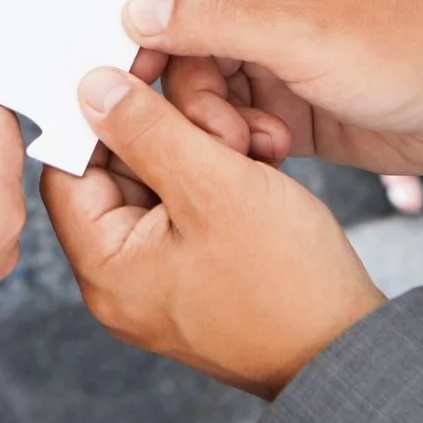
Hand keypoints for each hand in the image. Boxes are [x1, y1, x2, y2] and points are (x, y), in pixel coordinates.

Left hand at [42, 68, 383, 398]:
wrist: (352, 349)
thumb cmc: (286, 282)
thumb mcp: (213, 187)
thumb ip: (147, 130)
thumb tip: (91, 90)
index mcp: (107, 268)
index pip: (70, 170)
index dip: (96, 116)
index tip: (131, 73)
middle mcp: (124, 281)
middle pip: (119, 174)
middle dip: (169, 132)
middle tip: (218, 117)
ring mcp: (162, 281)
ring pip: (163, 184)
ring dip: (205, 149)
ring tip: (253, 143)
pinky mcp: (199, 276)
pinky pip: (193, 209)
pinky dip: (222, 179)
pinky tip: (261, 161)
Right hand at [119, 0, 422, 177]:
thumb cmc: (412, 51)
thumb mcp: (305, 32)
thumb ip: (215, 20)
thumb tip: (137, 10)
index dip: (138, 21)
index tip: (122, 68)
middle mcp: (259, 5)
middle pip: (176, 45)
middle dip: (189, 93)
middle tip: (219, 127)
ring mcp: (269, 56)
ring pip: (200, 90)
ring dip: (218, 124)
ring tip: (259, 143)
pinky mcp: (282, 104)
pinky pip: (230, 122)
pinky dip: (241, 143)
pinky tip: (271, 153)